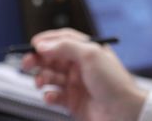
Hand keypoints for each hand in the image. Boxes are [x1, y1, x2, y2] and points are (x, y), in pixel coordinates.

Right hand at [21, 28, 146, 120]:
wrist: (124, 113)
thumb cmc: (114, 83)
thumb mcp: (91, 55)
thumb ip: (66, 47)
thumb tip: (44, 45)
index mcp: (89, 50)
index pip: (64, 39)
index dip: (47, 40)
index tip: (32, 45)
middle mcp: (82, 66)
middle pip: (53, 58)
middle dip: (38, 59)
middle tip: (26, 63)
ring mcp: (77, 84)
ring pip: (51, 76)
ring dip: (42, 77)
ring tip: (41, 82)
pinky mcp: (73, 102)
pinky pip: (54, 95)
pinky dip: (49, 95)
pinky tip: (51, 97)